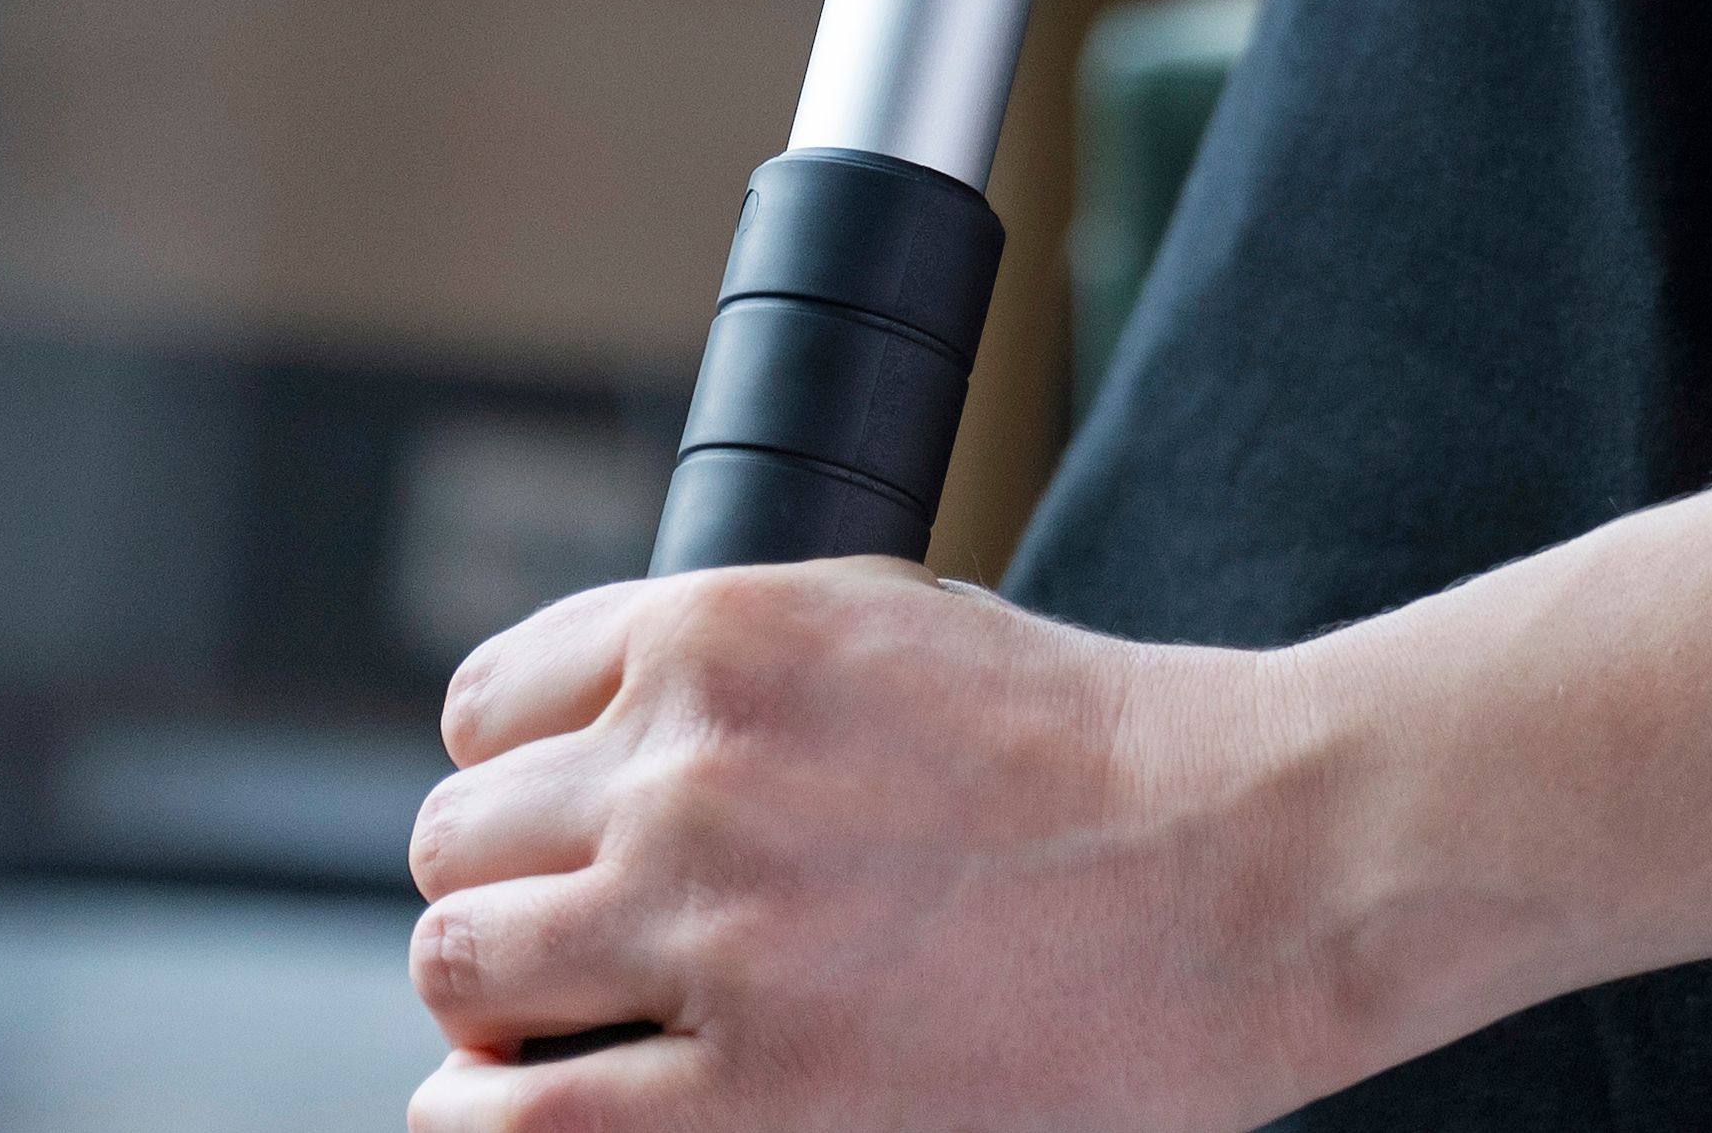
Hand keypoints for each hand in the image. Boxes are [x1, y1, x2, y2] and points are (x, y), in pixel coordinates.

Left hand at [402, 559, 1369, 1131]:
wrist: (1252, 863)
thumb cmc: (1100, 752)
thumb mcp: (894, 627)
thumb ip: (734, 667)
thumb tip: (597, 744)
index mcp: (721, 632)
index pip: (489, 710)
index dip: (518, 778)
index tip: (559, 828)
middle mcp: (688, 768)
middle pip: (459, 841)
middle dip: (507, 889)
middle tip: (576, 938)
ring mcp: (710, 931)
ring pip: (462, 964)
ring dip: (496, 1000)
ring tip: (557, 1026)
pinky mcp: (750, 1089)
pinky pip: (519, 1116)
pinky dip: (489, 1113)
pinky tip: (526, 1105)